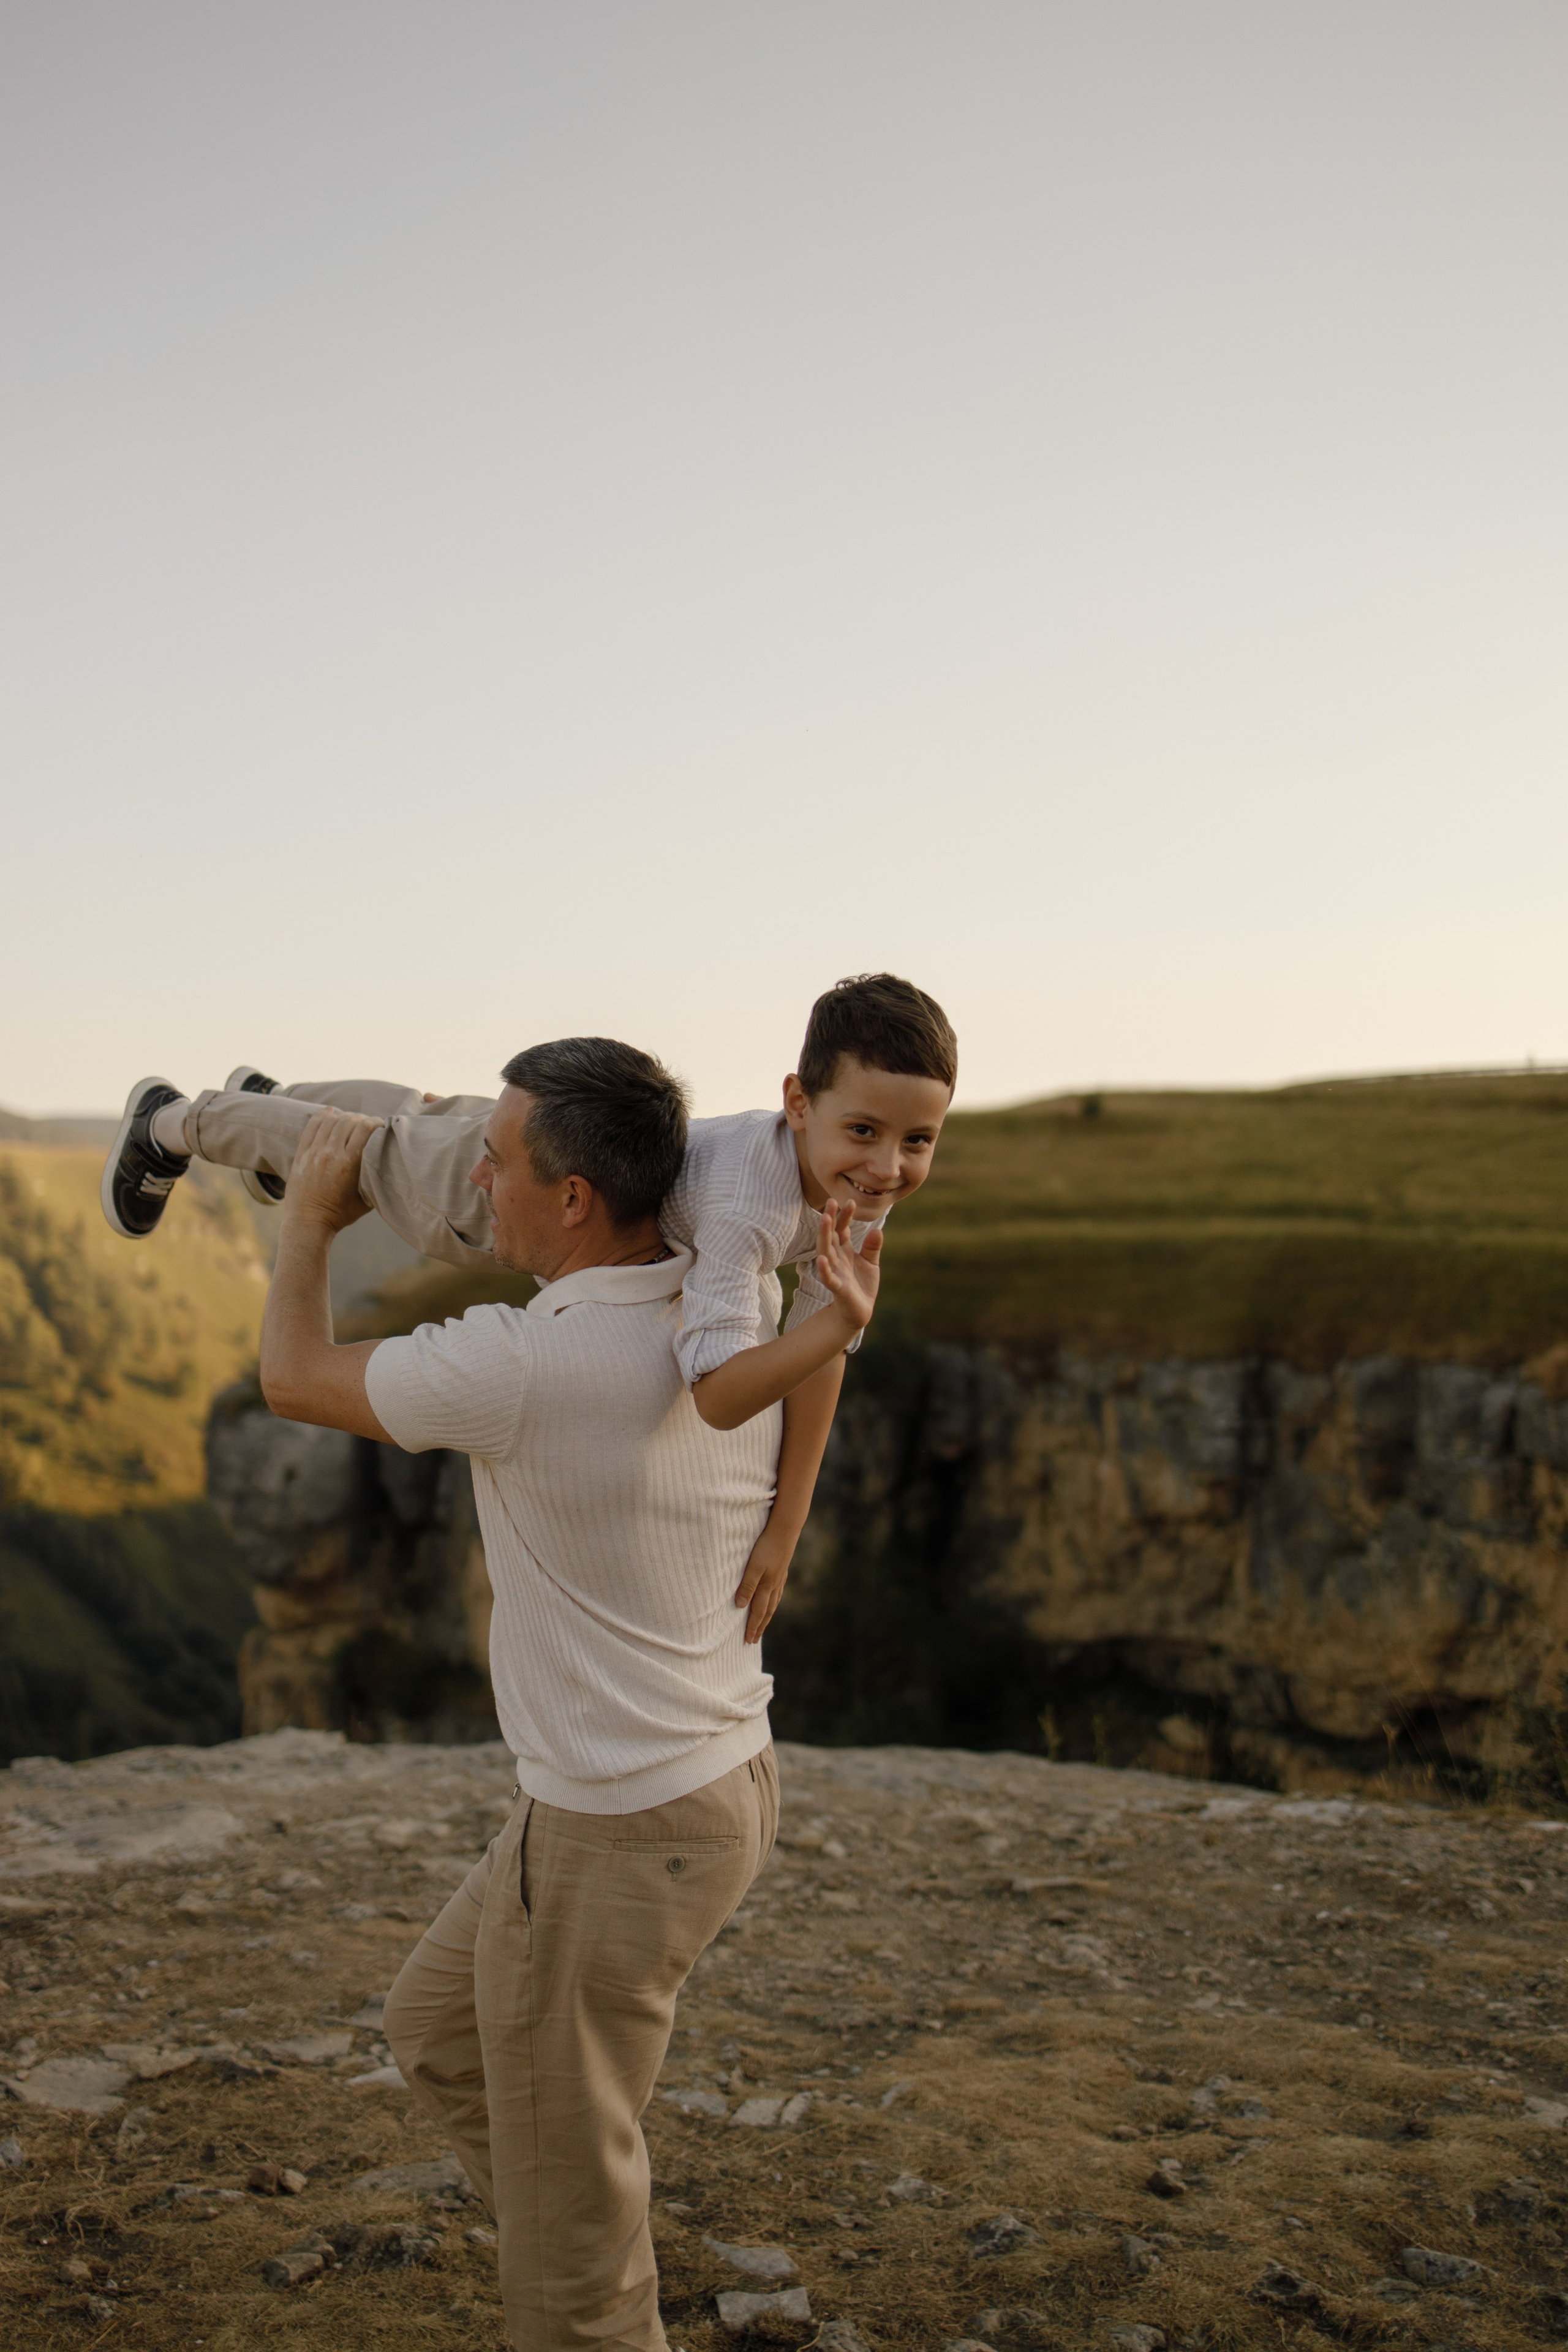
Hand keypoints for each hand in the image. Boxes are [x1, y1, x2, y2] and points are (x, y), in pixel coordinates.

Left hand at [283, 1108, 377, 1234]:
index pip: (364, 1129)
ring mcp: (314, 1153)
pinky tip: (330, 1112)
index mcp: (349, 1164)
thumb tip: (388, 1164)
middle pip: (348, 1121)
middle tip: (367, 1122)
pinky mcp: (302, 1154)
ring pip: (330, 1121)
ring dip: (343, 1116)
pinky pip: (312, 1127)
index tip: (381, 1124)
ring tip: (351, 1119)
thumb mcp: (365, 1200)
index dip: (375, 1121)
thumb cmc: (340, 1214)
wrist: (308, 1222)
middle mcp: (331, 1154)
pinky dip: (322, 1116)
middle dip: (361, 1118)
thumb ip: (375, 1180)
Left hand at [735, 1526, 794, 1643]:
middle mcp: (774, 1585)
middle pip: (766, 1611)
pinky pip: (777, 1592)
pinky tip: (772, 1600)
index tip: (748, 1641)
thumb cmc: (766, 1547)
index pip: (758, 1612)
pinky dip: (773, 1601)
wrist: (785, 1531)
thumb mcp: (754, 1567)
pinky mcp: (782, 1570)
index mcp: (766, 1586)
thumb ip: (747, 1585)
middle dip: (760, 1626)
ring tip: (763, 1624)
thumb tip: (740, 1606)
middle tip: (754, 1640)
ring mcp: (780, 1578)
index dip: (753, 1626)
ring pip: (773, 1602)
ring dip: (767, 1616)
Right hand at [815, 1198, 881, 1332]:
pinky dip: (824, 1269)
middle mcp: (837, 1259)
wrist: (860, 1311)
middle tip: (831, 1201)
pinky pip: (828, 1278)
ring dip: (824, 1235)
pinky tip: (822, 1259)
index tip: (850, 1201)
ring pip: (826, 1251)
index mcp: (844, 1251)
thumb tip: (877, 1229)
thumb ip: (872, 1247)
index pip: (842, 1230)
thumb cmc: (862, 1285)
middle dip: (830, 1219)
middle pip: (831, 1235)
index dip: (845, 1216)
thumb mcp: (871, 1263)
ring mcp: (835, 1272)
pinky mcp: (837, 1288)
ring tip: (824, 1218)